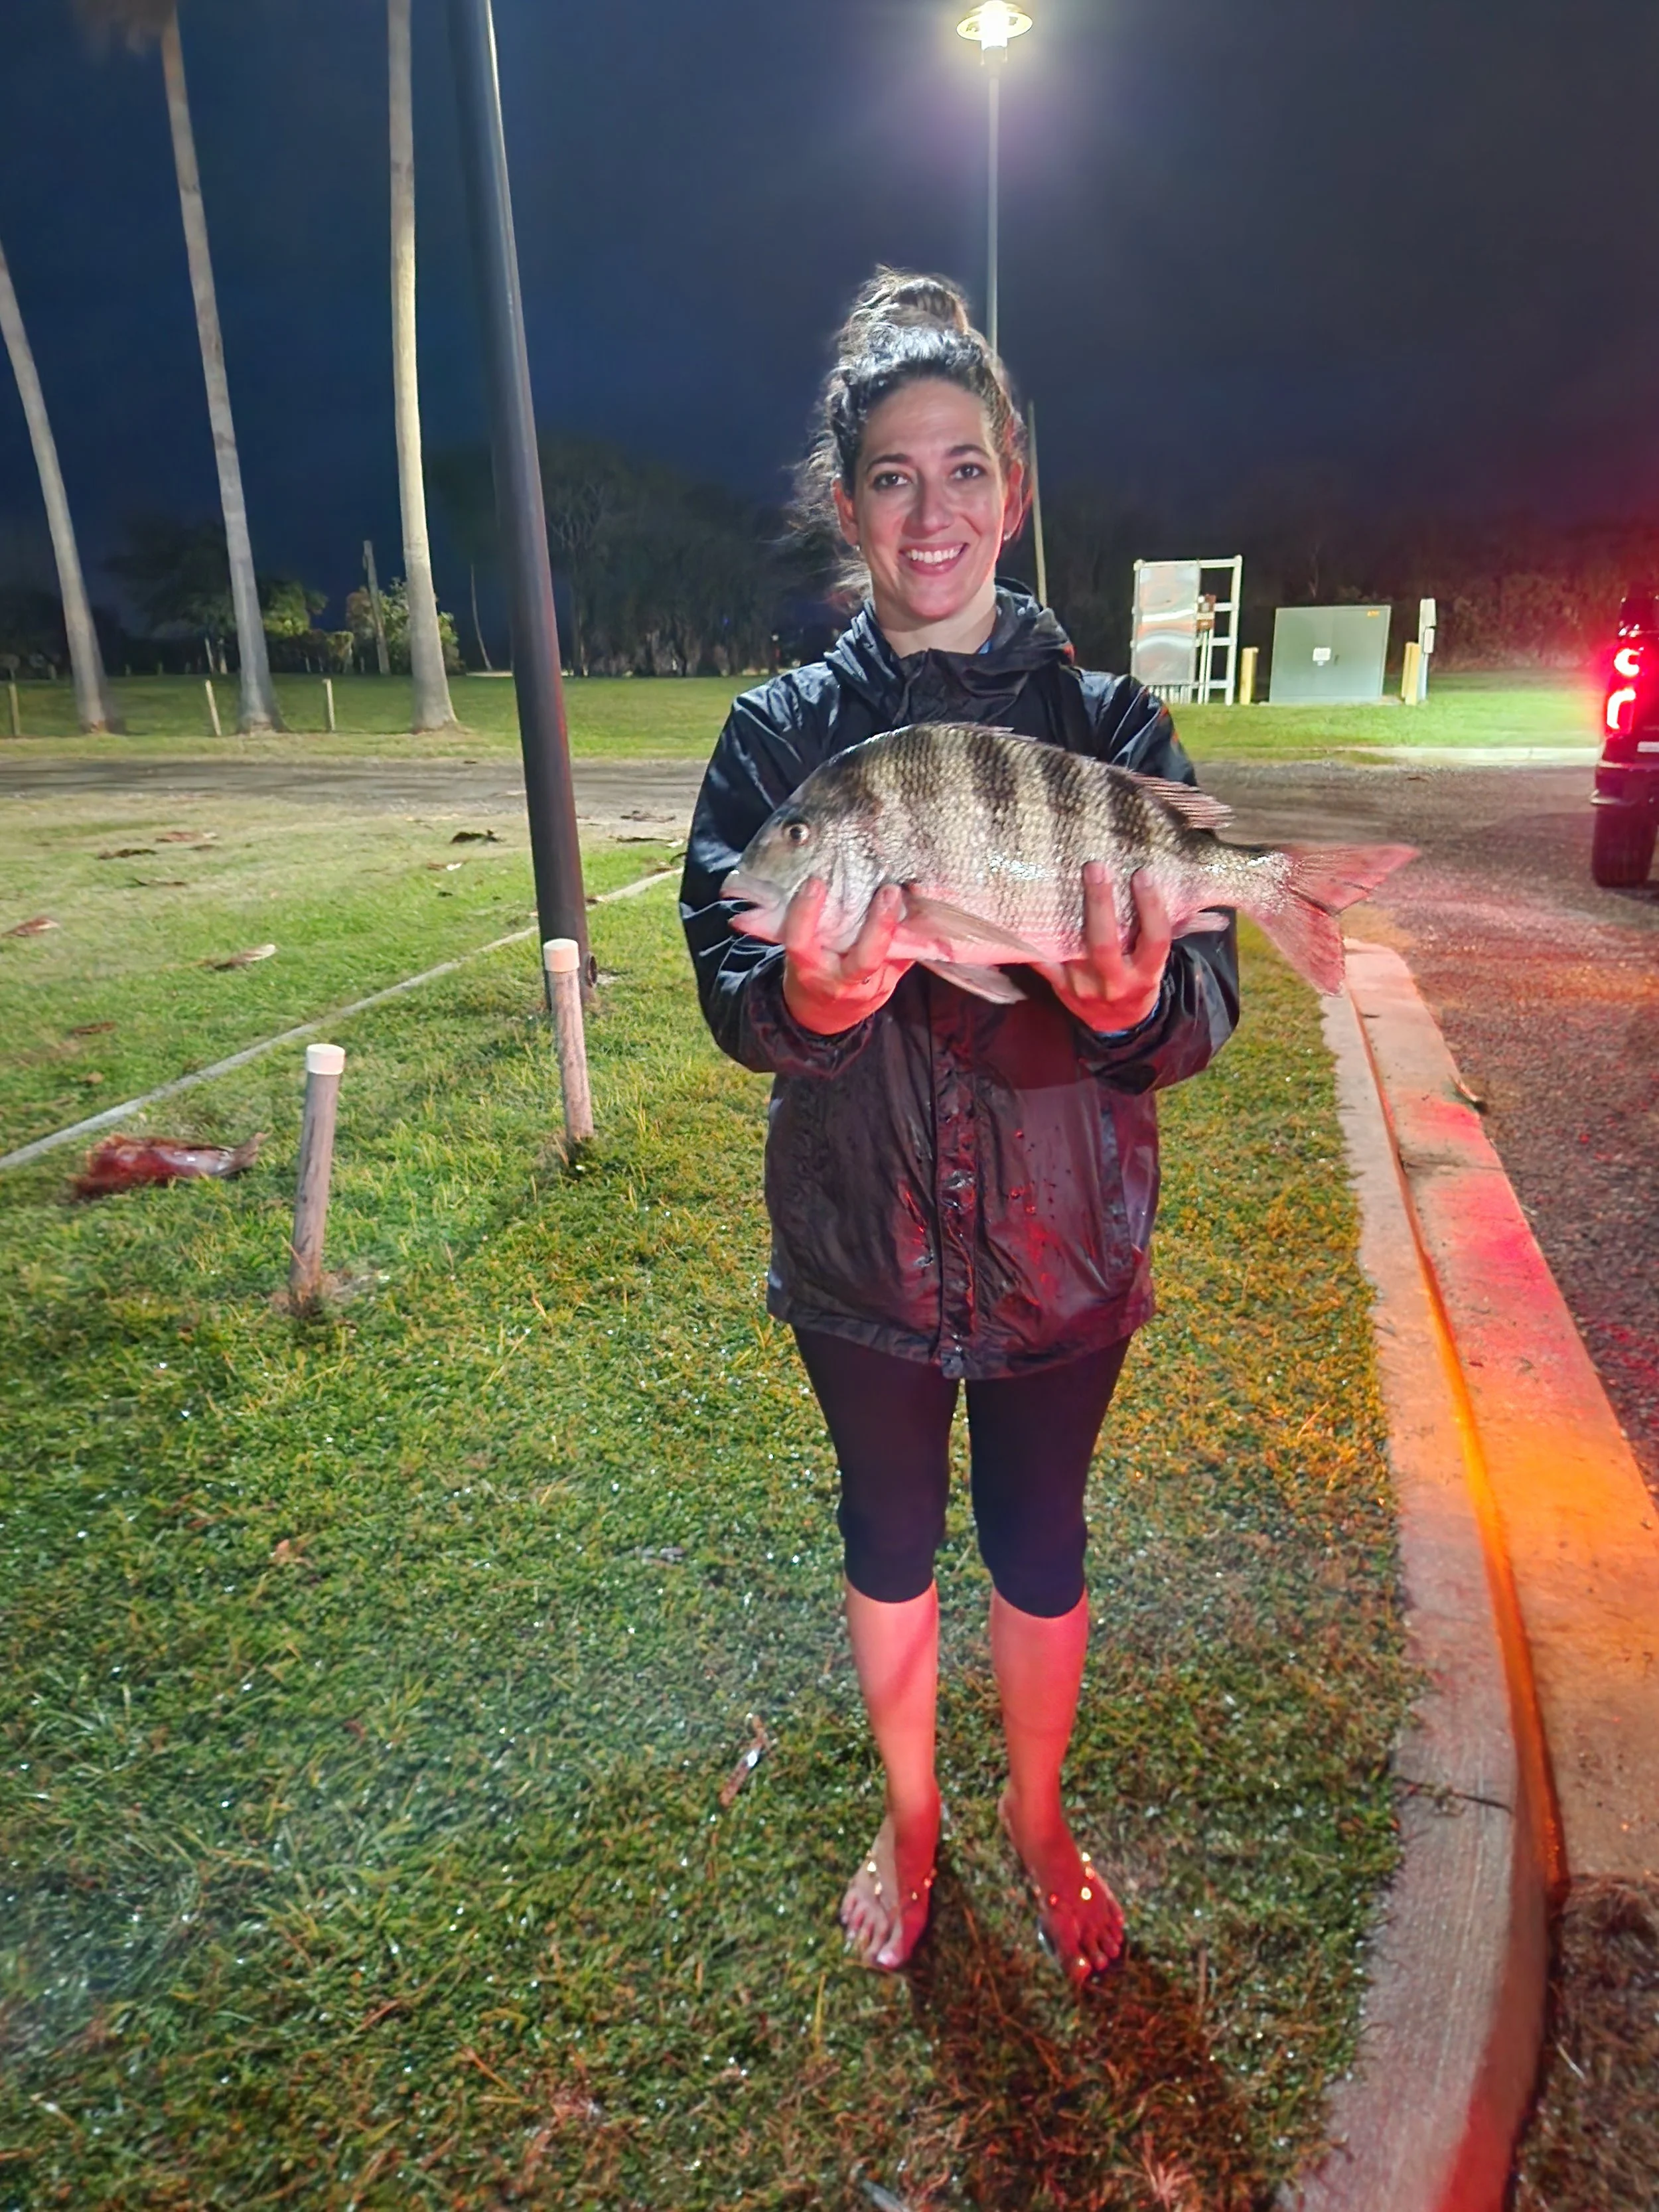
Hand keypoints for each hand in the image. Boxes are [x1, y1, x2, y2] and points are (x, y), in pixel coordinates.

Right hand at [782, 879, 911, 1035]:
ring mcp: (868, 988)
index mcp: (808, 969)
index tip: (815, 883)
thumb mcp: (800, 955)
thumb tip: (830, 883)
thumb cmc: (809, 975)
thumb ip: (812, 929)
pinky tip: (923, 908)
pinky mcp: (888, 986)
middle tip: (888, 891)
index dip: (806, 914)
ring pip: (893, 958)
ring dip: (905, 924)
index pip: (801, 941)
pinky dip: (916, 933)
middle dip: (880, 925)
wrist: (823, 1018)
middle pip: (865, 959)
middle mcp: (839, 981)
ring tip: (913, 892)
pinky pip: (906, 958)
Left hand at [1037, 862, 1170, 1033]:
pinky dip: (1034, 939)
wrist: (1119, 1023)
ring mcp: (1084, 987)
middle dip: (1100, 903)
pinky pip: (1042, 961)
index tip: (1143, 874)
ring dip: (1064, 914)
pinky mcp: (1060, 987)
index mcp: (1146, 974)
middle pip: (1105, 943)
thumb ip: (1158, 929)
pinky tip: (1028, 911)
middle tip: (1095, 867)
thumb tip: (1173, 883)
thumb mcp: (1156, 962)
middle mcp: (1115, 983)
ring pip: (1071, 950)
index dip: (1151, 907)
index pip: (1155, 940)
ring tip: (1058, 878)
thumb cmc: (1140, 978)